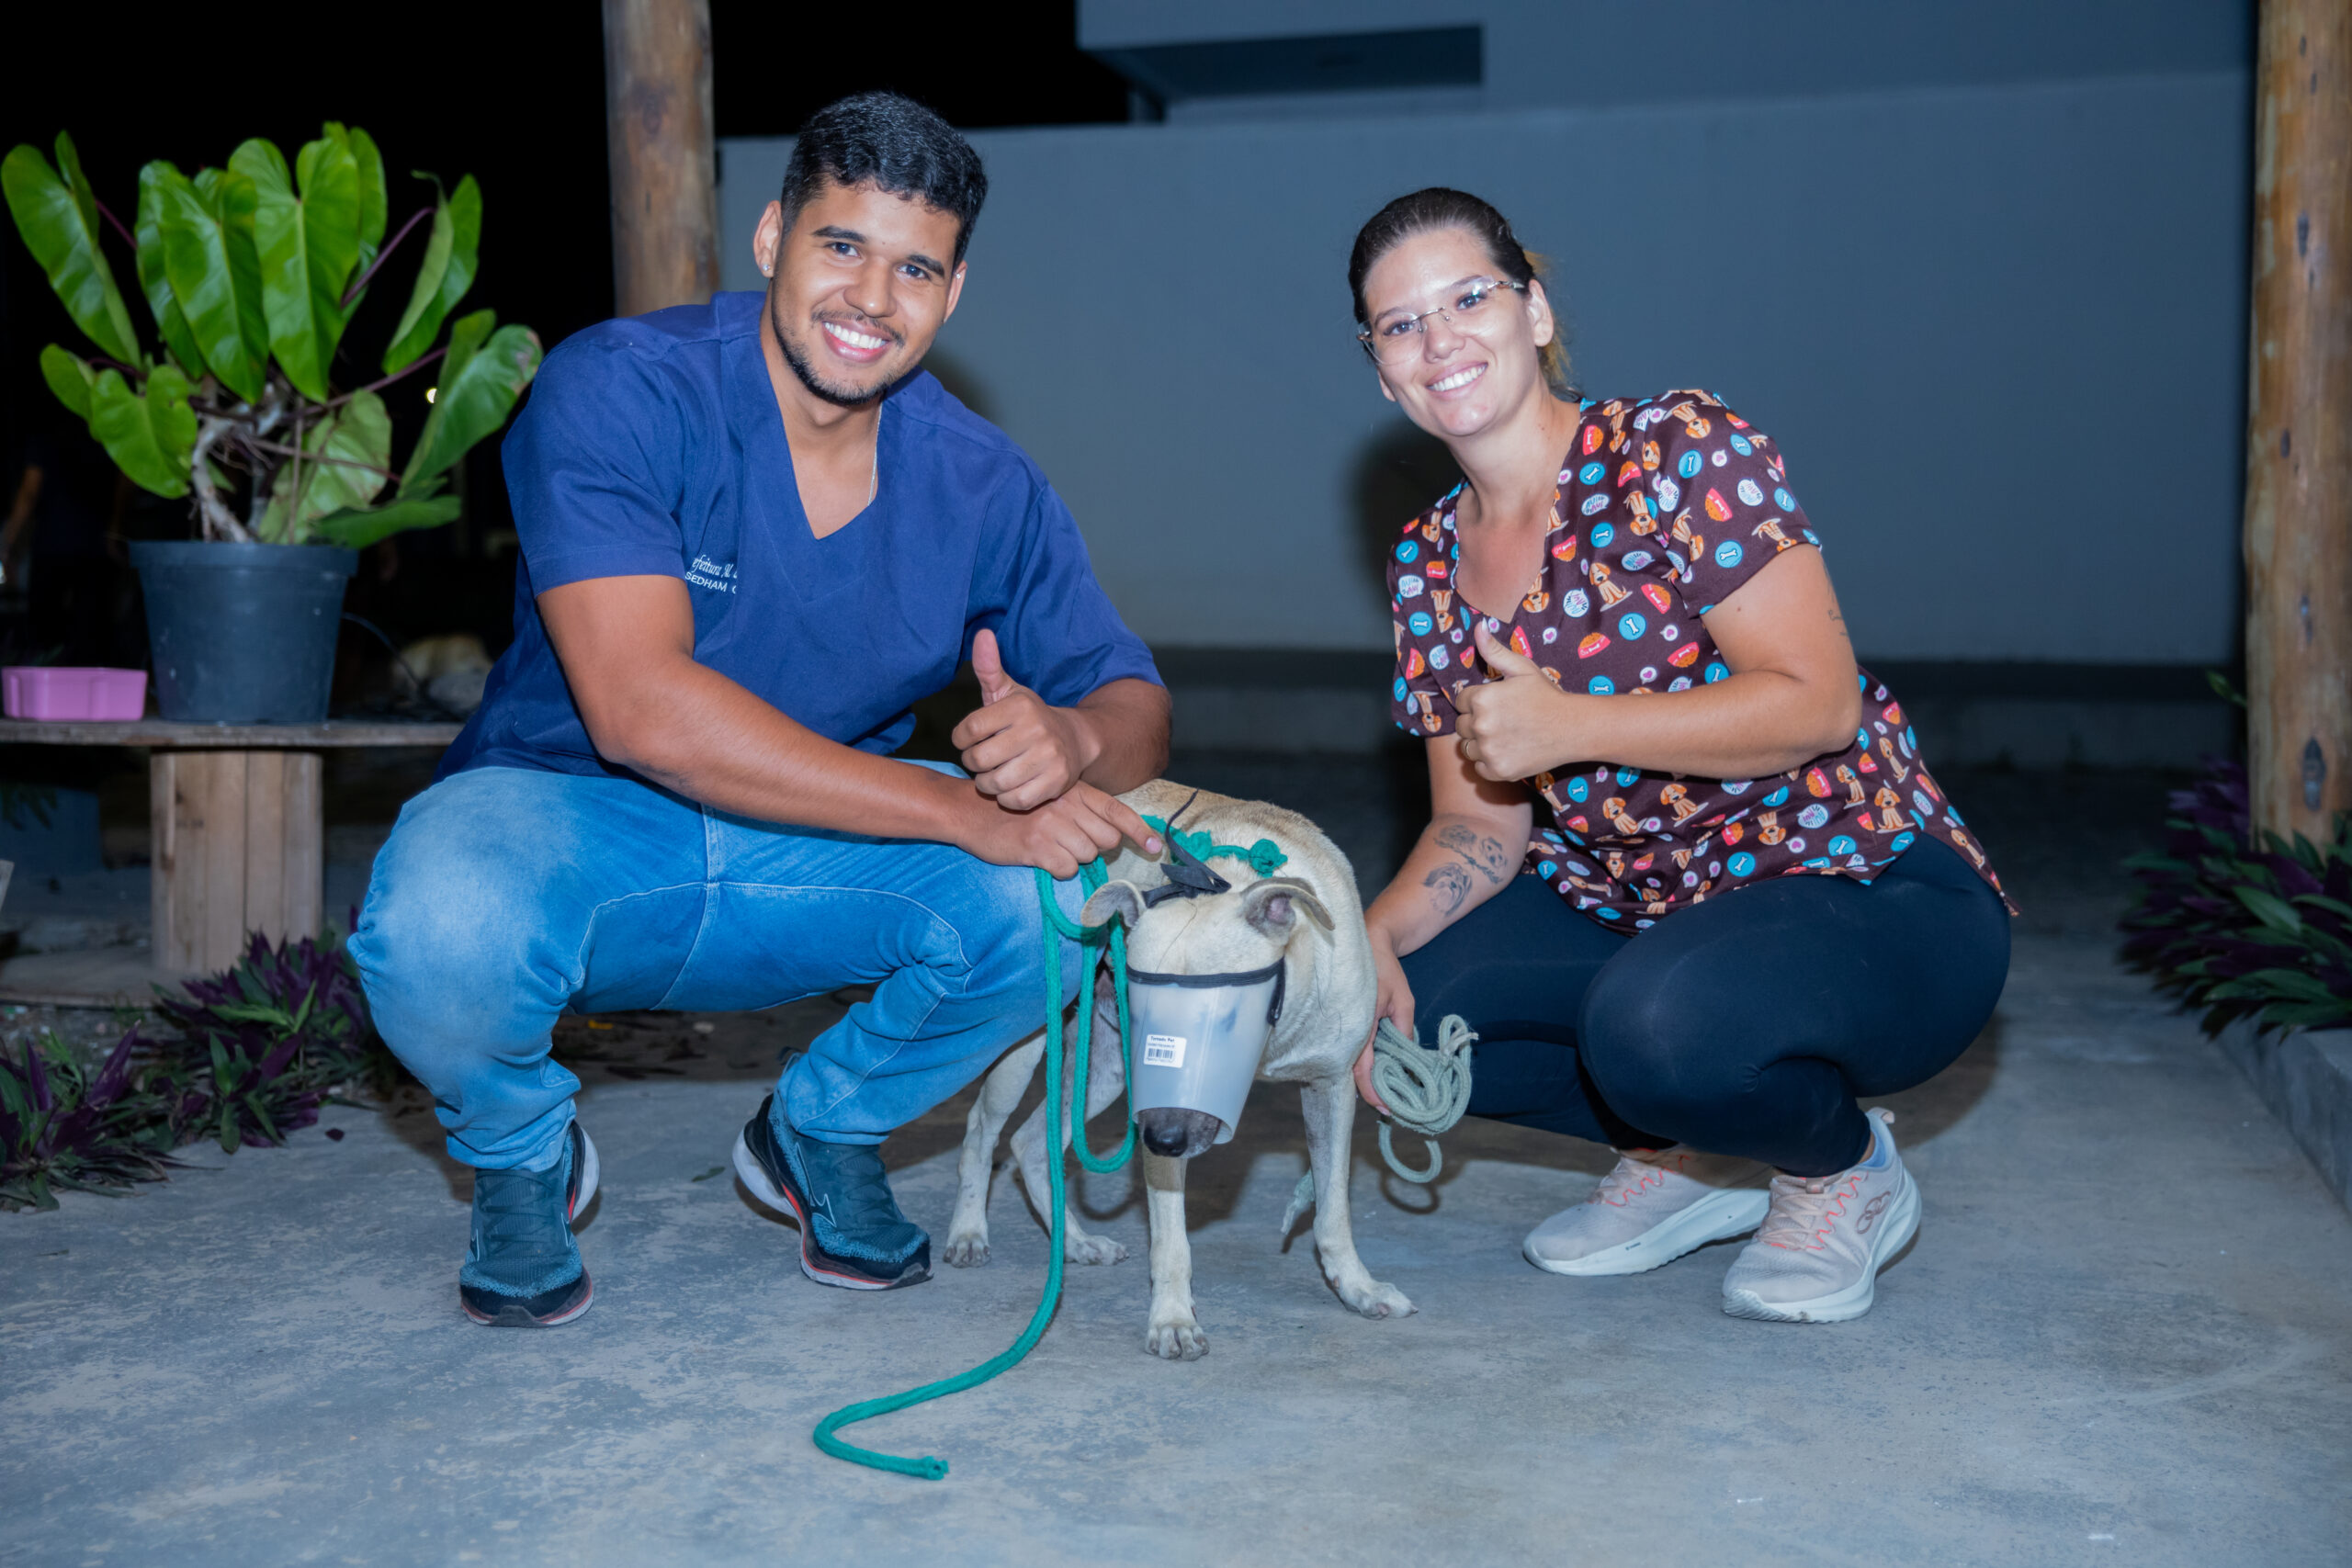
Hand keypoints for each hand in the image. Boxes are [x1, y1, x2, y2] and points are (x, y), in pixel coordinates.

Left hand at [952, 629, 1097, 809]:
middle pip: (979, 759)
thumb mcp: (1009, 692)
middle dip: (974, 763)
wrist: (1075, 741)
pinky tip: (1010, 787)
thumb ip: (989, 667)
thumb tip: (983, 634)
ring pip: (995, 783)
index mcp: (1020, 706)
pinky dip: (1007, 799)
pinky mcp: (1057, 783)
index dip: (961, 739)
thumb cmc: (1029, 718)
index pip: (969, 730)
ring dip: (988, 784)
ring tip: (993, 774)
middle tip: (982, 760)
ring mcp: (1049, 758)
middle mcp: (1036, 730)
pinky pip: (1015, 801)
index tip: (968, 740)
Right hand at [957, 778, 1161, 880]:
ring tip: (1050, 847)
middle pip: (1106, 840)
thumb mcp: (1051, 797)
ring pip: (1086, 856)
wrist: (969, 808)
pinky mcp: (1035, 845)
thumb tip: (1110, 839)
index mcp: (1074, 790)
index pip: (1116, 810)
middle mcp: (1067, 804)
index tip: (1155, 847)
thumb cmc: (1014, 807)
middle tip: (1069, 844)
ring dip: (1072, 859)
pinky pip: (1065, 869)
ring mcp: (1051, 824)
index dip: (1139, 830)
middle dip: (1094, 848)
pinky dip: (1057, 870)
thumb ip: (1081, 811)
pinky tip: (1040, 858)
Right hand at [1352, 929, 1413, 1114]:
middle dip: (1370, 1092)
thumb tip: (1408, 1059)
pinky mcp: (1344, 1025)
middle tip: (1390, 1109)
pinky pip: (1351, 1051)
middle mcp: (1345, 1029)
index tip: (1386, 1108)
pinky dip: (1363, 1065)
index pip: (1363, 1068)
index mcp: (1360, 1024)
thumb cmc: (1385, 970)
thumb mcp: (1404, 1001)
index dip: (1373, 1091)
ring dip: (1367, 1081)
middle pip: (1353, 1072)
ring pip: (1350, 1064)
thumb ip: (1405, 1030)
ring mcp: (1341, 1027)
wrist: (1366, 943)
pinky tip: (1377, 1072)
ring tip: (1386, 1095)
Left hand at [1457, 623, 1576, 781]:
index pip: (1460, 702)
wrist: (1573, 727)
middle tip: (1503, 720)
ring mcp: (1489, 750)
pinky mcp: (1498, 770)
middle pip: (1462, 726)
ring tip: (1505, 735)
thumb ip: (1495, 651)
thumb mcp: (1522, 668)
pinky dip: (1490, 762)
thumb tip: (1478, 626)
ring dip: (1480, 743)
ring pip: (1468, 748)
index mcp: (1482, 698)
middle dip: (1477, 722)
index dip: (1477, 701)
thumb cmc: (1547, 695)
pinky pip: (1479, 768)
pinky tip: (1509, 750)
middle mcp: (1481, 725)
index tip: (1496, 703)